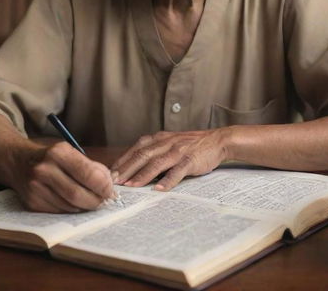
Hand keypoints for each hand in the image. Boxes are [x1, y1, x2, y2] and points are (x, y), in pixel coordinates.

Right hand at [12, 142, 114, 212]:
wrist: (17, 160)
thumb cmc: (51, 157)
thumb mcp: (70, 151)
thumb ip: (91, 166)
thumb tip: (109, 184)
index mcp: (58, 152)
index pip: (87, 173)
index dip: (103, 185)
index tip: (111, 190)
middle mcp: (45, 170)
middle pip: (78, 194)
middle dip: (95, 200)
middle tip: (104, 200)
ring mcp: (36, 188)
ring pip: (69, 206)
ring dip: (85, 207)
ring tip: (91, 200)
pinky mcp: (32, 203)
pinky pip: (59, 212)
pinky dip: (72, 210)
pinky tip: (75, 203)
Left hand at [111, 129, 228, 191]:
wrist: (217, 140)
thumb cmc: (191, 145)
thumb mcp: (170, 143)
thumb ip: (155, 152)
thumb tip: (134, 169)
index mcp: (159, 138)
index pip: (136, 149)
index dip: (123, 160)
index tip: (110, 173)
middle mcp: (166, 142)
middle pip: (142, 155)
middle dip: (126, 168)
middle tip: (115, 182)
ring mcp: (178, 151)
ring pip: (156, 163)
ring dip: (142, 175)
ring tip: (131, 186)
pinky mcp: (190, 160)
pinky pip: (177, 171)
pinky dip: (167, 180)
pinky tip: (159, 189)